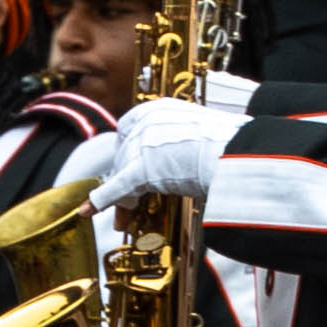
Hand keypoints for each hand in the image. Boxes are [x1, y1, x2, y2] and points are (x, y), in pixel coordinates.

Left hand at [77, 93, 229, 207]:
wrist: (238, 153)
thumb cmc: (230, 146)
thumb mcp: (199, 134)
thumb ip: (179, 141)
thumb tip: (174, 162)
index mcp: (161, 108)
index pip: (129, 131)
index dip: (127, 155)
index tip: (128, 171)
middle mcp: (147, 120)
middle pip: (122, 155)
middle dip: (122, 180)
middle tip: (127, 205)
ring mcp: (143, 143)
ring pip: (121, 173)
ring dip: (122, 198)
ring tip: (126, 219)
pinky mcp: (143, 168)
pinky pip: (117, 187)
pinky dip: (101, 199)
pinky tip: (88, 210)